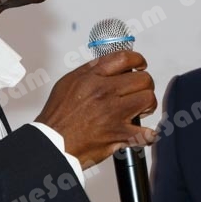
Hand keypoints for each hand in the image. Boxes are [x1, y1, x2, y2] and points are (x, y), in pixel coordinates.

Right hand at [36, 51, 156, 167]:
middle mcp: (105, 92)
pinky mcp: (118, 134)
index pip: (125, 58)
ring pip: (148, 99)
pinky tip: (146, 134)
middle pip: (143, 79)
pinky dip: (148, 135)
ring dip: (147, 105)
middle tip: (138, 92)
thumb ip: (90, 71)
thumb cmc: (58, 116)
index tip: (140, 65)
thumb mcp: (68, 83)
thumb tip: (108, 64)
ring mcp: (113, 113)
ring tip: (140, 110)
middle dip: (144, 85)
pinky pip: (144, 133)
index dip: (138, 60)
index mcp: (92, 78)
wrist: (52, 143)